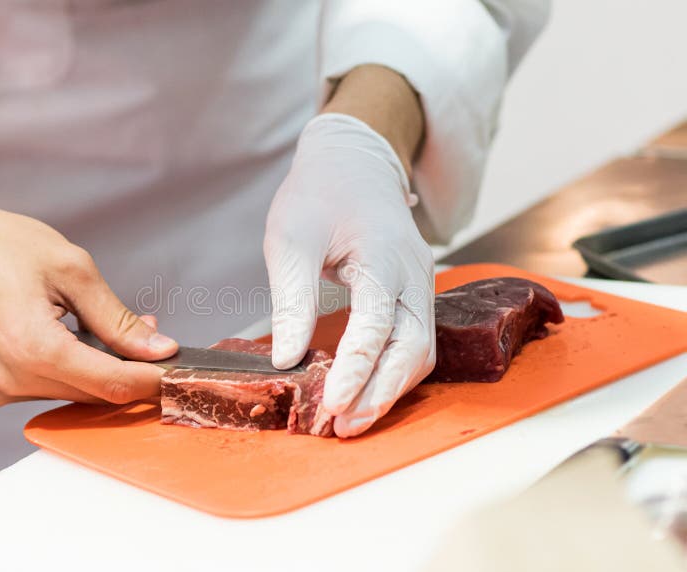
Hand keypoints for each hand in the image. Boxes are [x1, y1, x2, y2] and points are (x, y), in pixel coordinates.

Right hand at [0, 169, 177, 406]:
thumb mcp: (72, 270)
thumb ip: (117, 318)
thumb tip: (155, 346)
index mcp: (34, 349)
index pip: (113, 384)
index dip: (152, 380)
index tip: (175, 370)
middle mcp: (10, 378)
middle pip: (94, 393)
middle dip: (128, 367)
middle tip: (146, 332)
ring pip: (70, 392)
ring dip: (97, 366)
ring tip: (97, 323)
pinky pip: (42, 388)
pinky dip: (65, 369)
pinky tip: (67, 338)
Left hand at [265, 113, 435, 436]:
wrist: (353, 164)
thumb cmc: (318, 195)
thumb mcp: (291, 239)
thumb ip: (293, 298)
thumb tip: (286, 360)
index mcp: (385, 254)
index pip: (379, 321)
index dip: (357, 367)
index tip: (331, 404)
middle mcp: (415, 274)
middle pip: (413, 347)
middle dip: (379, 393)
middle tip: (341, 427)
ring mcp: (421, 286)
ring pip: (419, 352)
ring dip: (388, 390)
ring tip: (349, 419)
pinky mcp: (414, 296)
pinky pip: (413, 343)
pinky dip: (391, 373)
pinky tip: (363, 391)